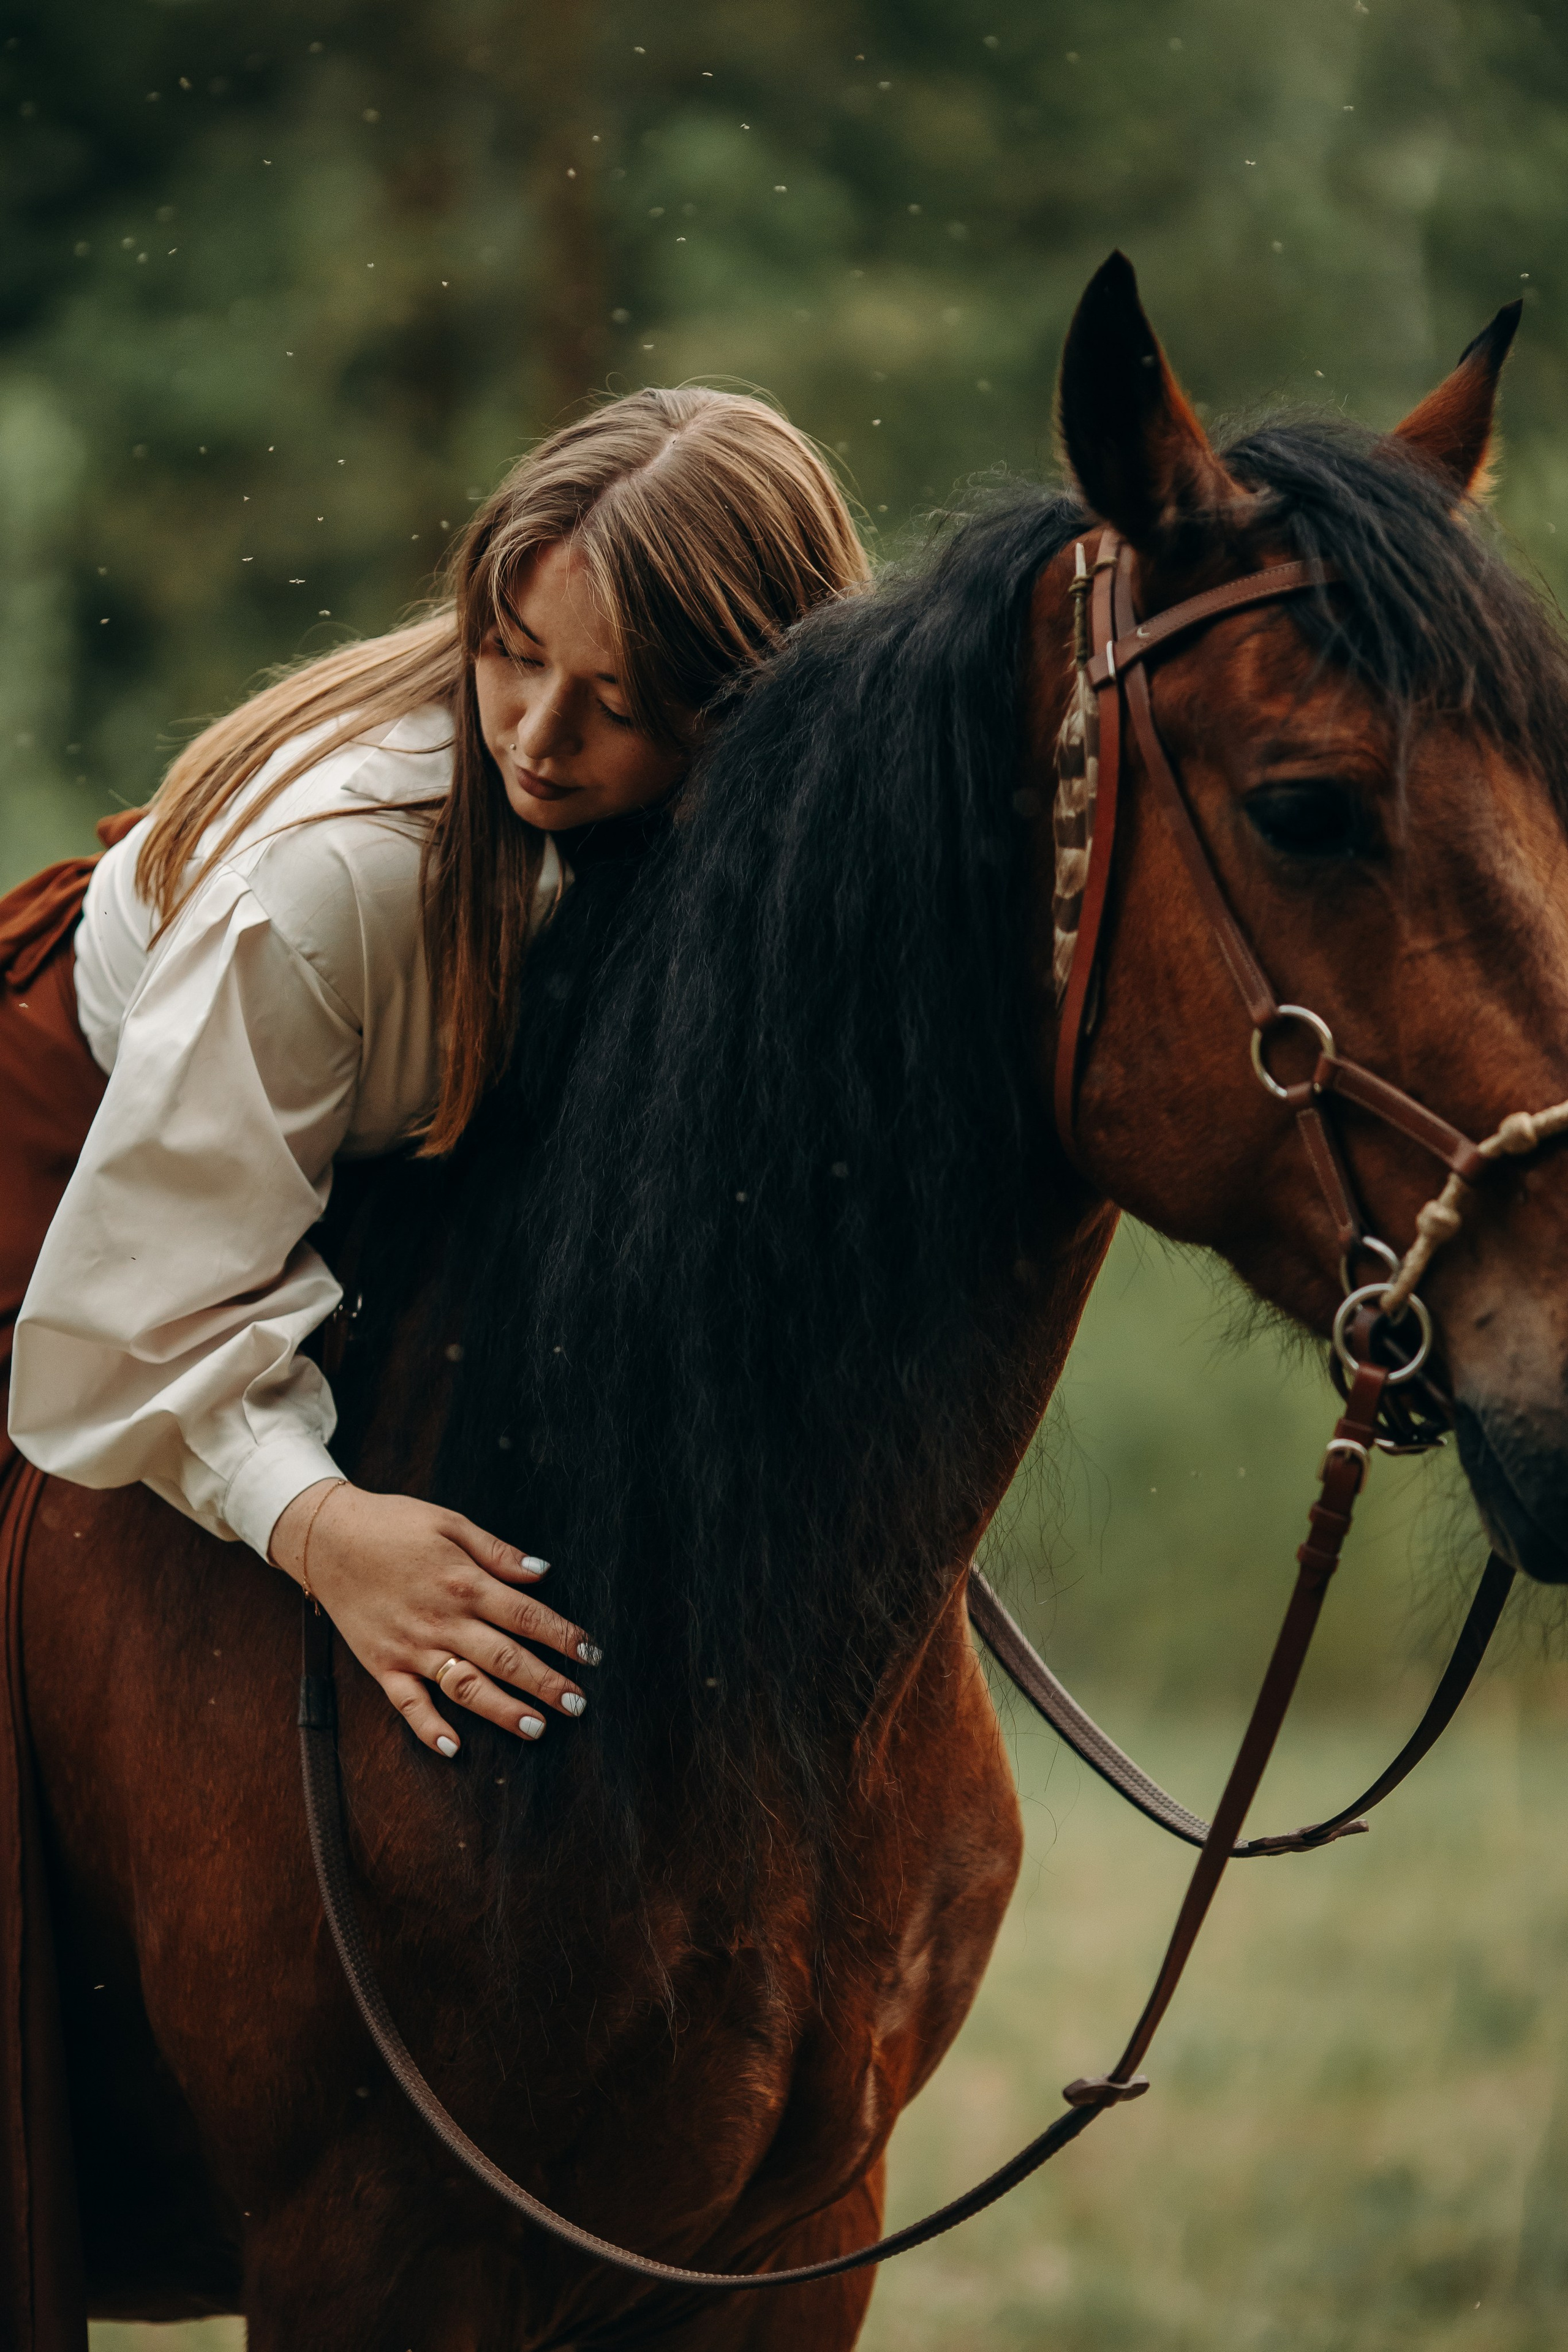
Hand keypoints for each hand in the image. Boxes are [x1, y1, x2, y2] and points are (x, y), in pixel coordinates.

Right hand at [269, 1480, 599, 1758]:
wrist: (327, 1537)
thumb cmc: (393, 1525)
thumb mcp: (451, 1523)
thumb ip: (498, 1552)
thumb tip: (543, 1573)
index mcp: (464, 1582)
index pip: (526, 1616)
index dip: (563, 1637)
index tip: (591, 1654)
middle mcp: (443, 1620)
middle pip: (505, 1658)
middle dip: (546, 1683)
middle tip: (578, 1704)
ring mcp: (411, 1647)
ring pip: (465, 1687)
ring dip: (502, 1711)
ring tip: (537, 1729)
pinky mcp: (383, 1664)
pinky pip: (408, 1704)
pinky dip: (429, 1728)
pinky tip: (454, 1749)